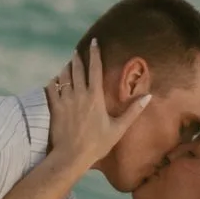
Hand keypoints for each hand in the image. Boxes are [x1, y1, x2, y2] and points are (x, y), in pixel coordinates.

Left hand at [45, 41, 148, 173]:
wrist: (71, 156)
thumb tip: (148, 96)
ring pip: (63, 76)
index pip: (95, 69)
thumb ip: (133, 111)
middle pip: (77, 69)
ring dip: (66, 68)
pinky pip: (51, 88)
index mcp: (95, 97)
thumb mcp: (118, 128)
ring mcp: (65, 100)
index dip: (95, 54)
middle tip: (78, 50)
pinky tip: (55, 80)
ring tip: (68, 64)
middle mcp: (79, 94)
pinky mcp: (55, 108)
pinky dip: (54, 82)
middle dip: (78, 57)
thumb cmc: (97, 144)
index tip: (94, 42)